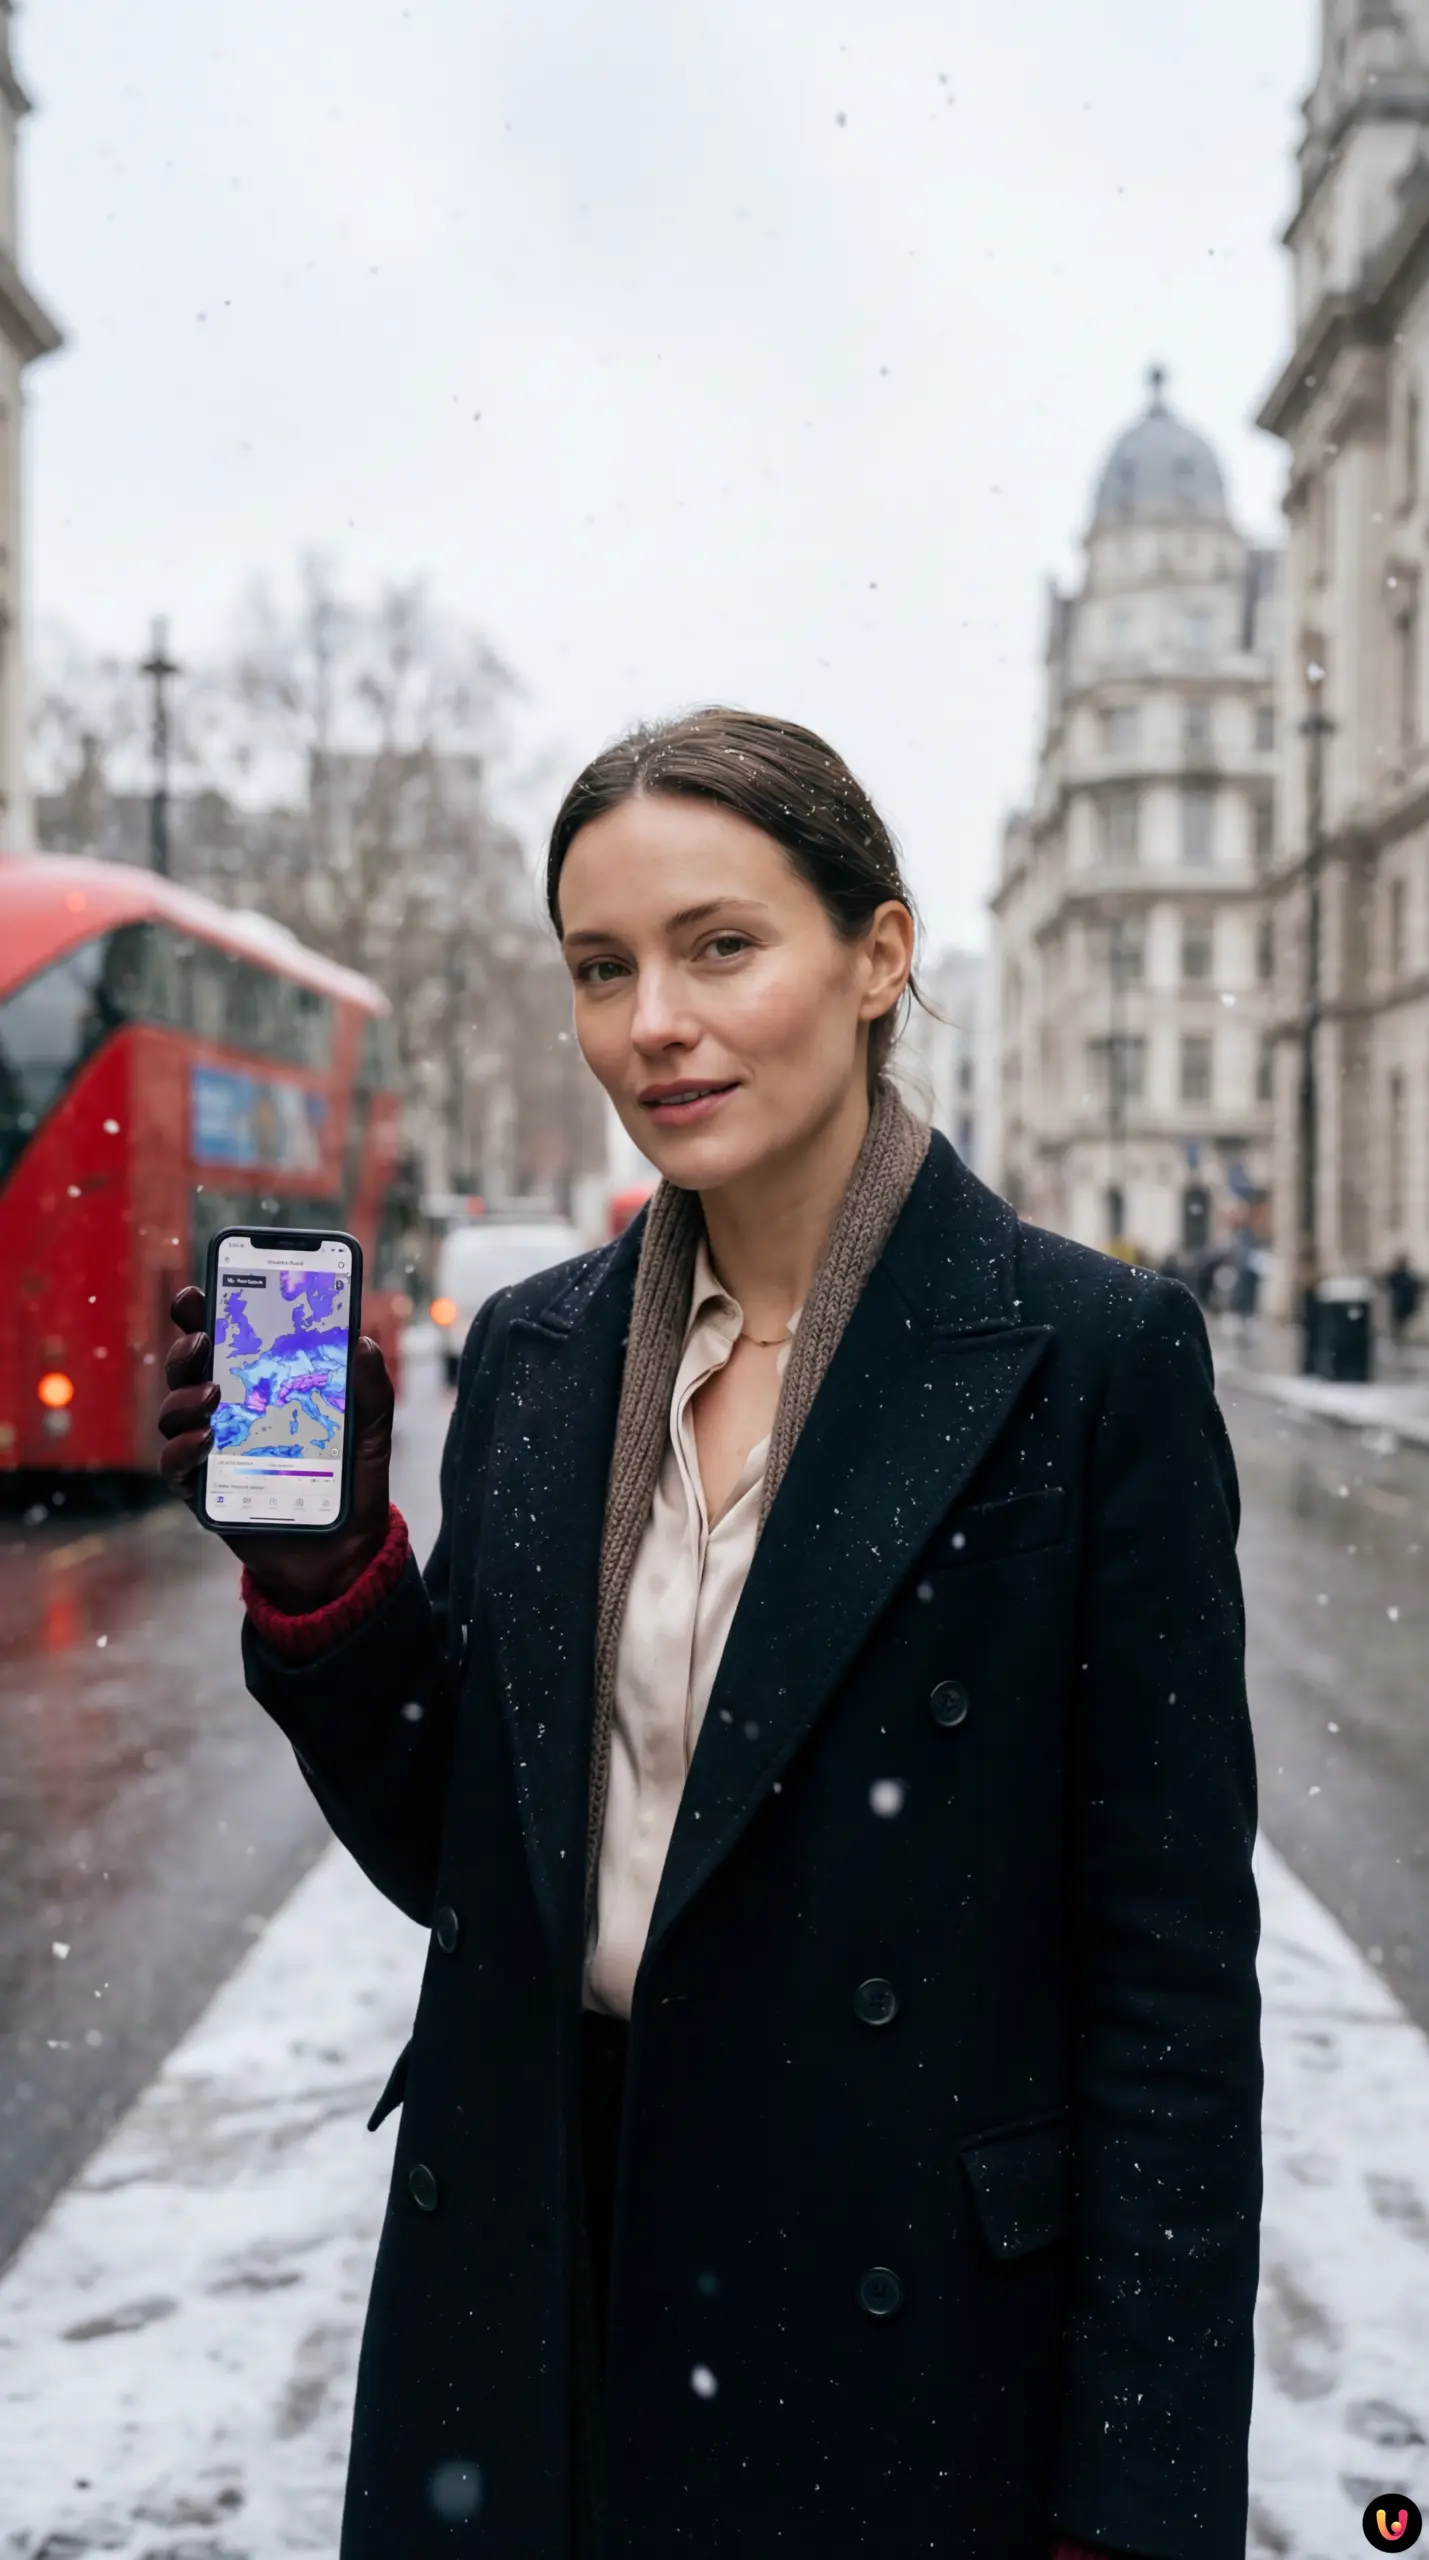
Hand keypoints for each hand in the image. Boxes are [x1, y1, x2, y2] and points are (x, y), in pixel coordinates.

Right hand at [157, 1283, 394, 1611]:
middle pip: (187, 1369)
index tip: (197, 1292)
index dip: (202, 1313)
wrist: (341, 1552)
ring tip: (212, 1393)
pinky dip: (181, 1448)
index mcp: (260, 1386)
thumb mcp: (368, 1431)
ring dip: (183, 1396)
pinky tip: (205, 1439)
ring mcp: (211, 1450)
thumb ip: (369, 1389)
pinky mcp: (203, 1490)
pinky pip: (174, 1465)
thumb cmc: (350, 1482)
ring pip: (172, 1412)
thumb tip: (362, 1343)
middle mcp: (227, 1412)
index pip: (223, 1341)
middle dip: (186, 1347)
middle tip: (203, 1340)